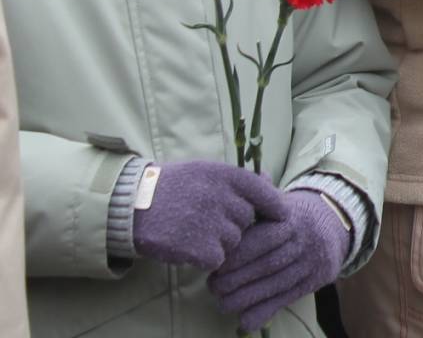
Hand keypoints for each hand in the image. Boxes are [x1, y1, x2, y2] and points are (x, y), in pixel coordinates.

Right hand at [131, 160, 286, 269]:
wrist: (131, 205)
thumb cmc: (173, 188)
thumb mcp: (206, 172)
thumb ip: (238, 180)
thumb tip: (271, 182)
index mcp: (226, 175)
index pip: (266, 192)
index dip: (275, 206)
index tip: (281, 216)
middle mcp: (221, 197)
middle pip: (248, 220)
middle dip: (234, 224)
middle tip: (207, 220)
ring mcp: (210, 223)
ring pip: (234, 242)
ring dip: (219, 242)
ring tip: (193, 231)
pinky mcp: (198, 248)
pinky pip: (217, 259)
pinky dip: (205, 258)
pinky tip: (187, 246)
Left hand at [209, 189, 349, 329]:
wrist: (334, 222)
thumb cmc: (292, 214)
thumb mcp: (279, 201)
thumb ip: (261, 196)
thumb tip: (248, 177)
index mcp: (292, 217)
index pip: (262, 239)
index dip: (237, 256)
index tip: (215, 267)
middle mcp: (306, 239)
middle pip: (268, 264)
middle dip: (237, 279)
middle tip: (213, 288)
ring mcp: (313, 260)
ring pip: (277, 283)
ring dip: (246, 298)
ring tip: (223, 303)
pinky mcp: (317, 279)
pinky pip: (289, 298)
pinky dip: (266, 311)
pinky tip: (245, 321)